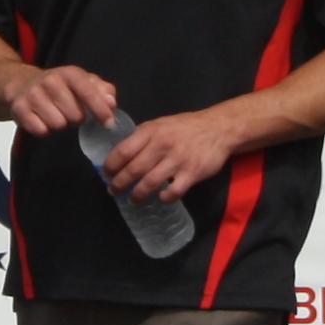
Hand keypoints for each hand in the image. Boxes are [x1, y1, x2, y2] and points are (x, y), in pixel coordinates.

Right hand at [0, 61, 122, 137]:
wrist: (20, 83)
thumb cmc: (59, 86)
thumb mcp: (82, 81)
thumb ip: (102, 90)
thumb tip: (111, 102)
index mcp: (69, 73)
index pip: (88, 92)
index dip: (101, 110)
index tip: (109, 124)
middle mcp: (50, 81)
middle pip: (75, 116)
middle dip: (76, 119)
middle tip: (69, 112)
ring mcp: (33, 94)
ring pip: (58, 125)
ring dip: (60, 125)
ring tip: (56, 115)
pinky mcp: (19, 108)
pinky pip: (40, 131)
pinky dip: (44, 130)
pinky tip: (42, 120)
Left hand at [98, 105, 247, 202]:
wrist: (219, 128)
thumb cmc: (185, 127)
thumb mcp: (160, 124)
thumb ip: (142, 137)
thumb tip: (121, 153)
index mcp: (151, 131)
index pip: (123, 150)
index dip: (111, 165)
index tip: (105, 174)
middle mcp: (162, 144)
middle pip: (134, 169)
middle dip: (119, 183)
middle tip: (113, 191)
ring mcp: (178, 159)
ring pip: (150, 182)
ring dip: (137, 194)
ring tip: (132, 200)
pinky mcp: (193, 172)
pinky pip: (174, 191)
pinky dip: (164, 197)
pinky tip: (161, 198)